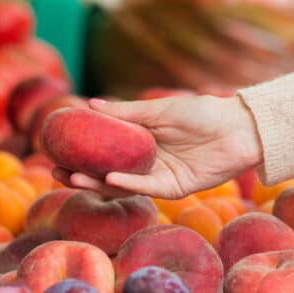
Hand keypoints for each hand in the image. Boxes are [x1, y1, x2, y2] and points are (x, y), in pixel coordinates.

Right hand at [52, 96, 262, 198]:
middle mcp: (146, 161)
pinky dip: (128, 184)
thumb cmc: (203, 113)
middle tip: (55, 170)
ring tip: (73, 176)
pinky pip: (147, 189)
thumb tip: (90, 103)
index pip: (104, 150)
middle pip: (106, 171)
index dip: (80, 152)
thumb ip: (127, 111)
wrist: (239, 128)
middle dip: (80, 173)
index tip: (54, 149)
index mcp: (142, 141)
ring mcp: (159, 176)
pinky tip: (109, 178)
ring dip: (97, 182)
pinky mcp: (174, 188)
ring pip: (122, 184)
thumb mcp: (160, 109)